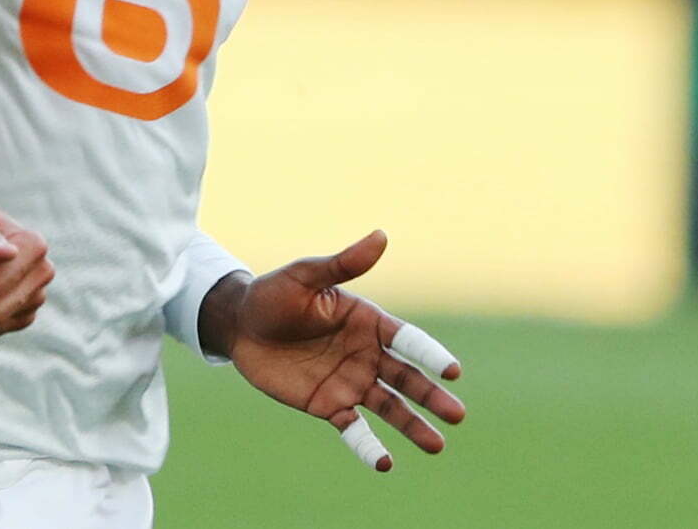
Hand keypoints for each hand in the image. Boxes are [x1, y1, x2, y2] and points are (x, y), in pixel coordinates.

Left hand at [211, 229, 464, 471]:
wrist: (240, 326)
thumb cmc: (274, 295)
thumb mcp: (306, 276)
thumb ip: (342, 265)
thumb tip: (380, 236)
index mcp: (367, 322)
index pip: (406, 340)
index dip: (428, 354)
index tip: (452, 371)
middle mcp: (366, 354)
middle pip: (406, 378)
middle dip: (431, 397)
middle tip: (457, 415)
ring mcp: (350, 382)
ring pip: (389, 407)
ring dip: (413, 426)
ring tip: (437, 446)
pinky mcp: (329, 405)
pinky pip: (353, 429)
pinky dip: (368, 445)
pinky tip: (384, 462)